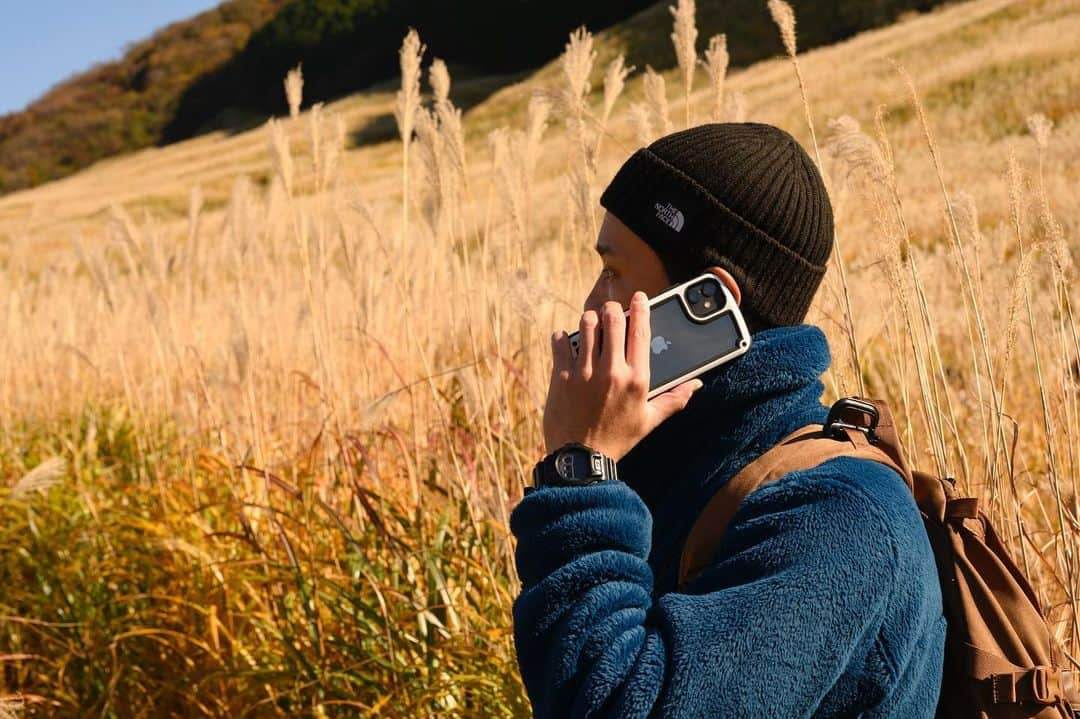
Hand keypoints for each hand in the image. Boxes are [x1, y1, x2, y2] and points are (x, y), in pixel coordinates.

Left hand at [542, 291, 703, 461]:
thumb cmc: (617, 440)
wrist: (581, 459)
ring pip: (587, 325)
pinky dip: (562, 337)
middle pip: (612, 320)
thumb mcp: (649, 421)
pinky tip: (566, 341)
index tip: (639, 298)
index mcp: (636, 379)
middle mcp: (611, 371)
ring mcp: (584, 372)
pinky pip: (561, 342)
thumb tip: (695, 385)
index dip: (641, 308)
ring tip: (592, 325)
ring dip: (590, 320)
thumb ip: (673, 399)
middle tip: (612, 311)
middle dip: (613, 310)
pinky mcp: (561, 376)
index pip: (641, 331)